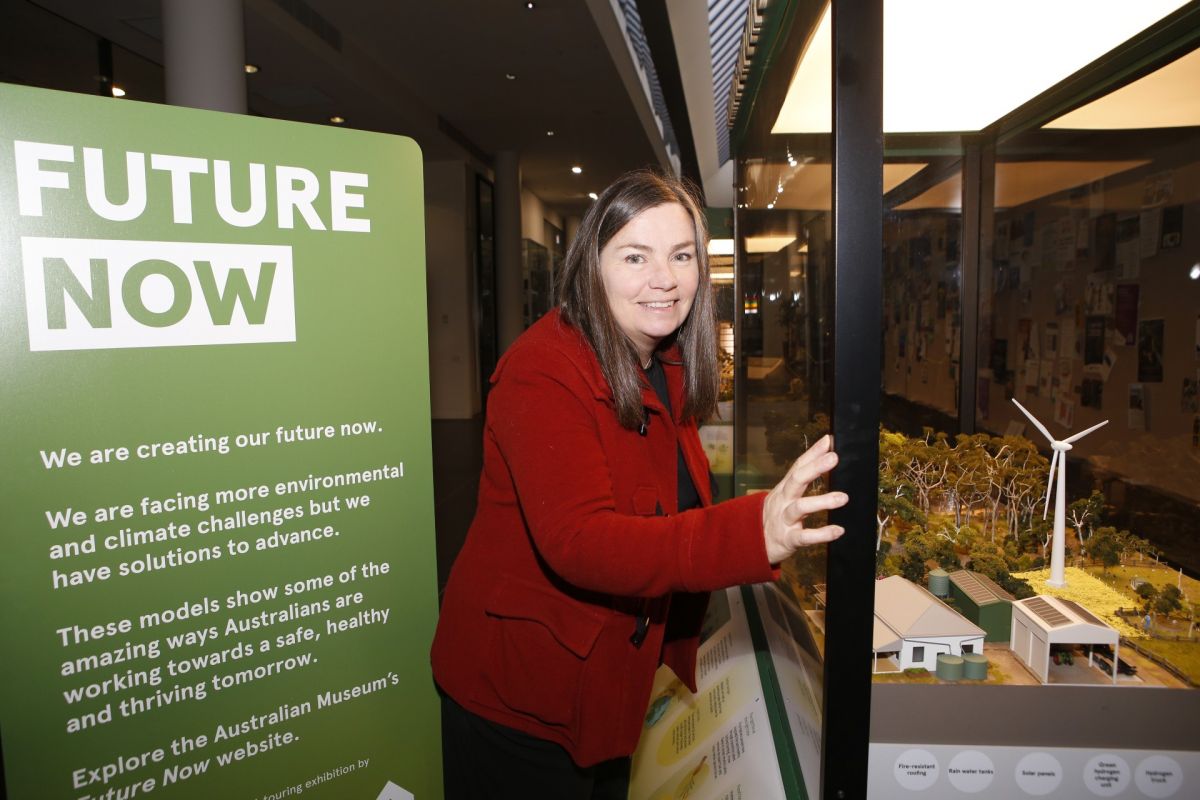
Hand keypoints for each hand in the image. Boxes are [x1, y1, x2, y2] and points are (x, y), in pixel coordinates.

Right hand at [762, 434, 847, 563]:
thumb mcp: (785, 494)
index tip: (828, 440)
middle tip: (834, 457)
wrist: (751, 542)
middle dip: (814, 468)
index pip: (798, 466)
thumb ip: (803, 477)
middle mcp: (783, 501)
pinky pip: (804, 536)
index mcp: (784, 488)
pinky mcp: (788, 539)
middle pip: (796, 480)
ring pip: (800, 507)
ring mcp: (784, 519)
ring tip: (843, 498)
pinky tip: (838, 530)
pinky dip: (821, 534)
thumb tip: (824, 455)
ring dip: (822, 501)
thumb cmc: (776, 515)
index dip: (812, 453)